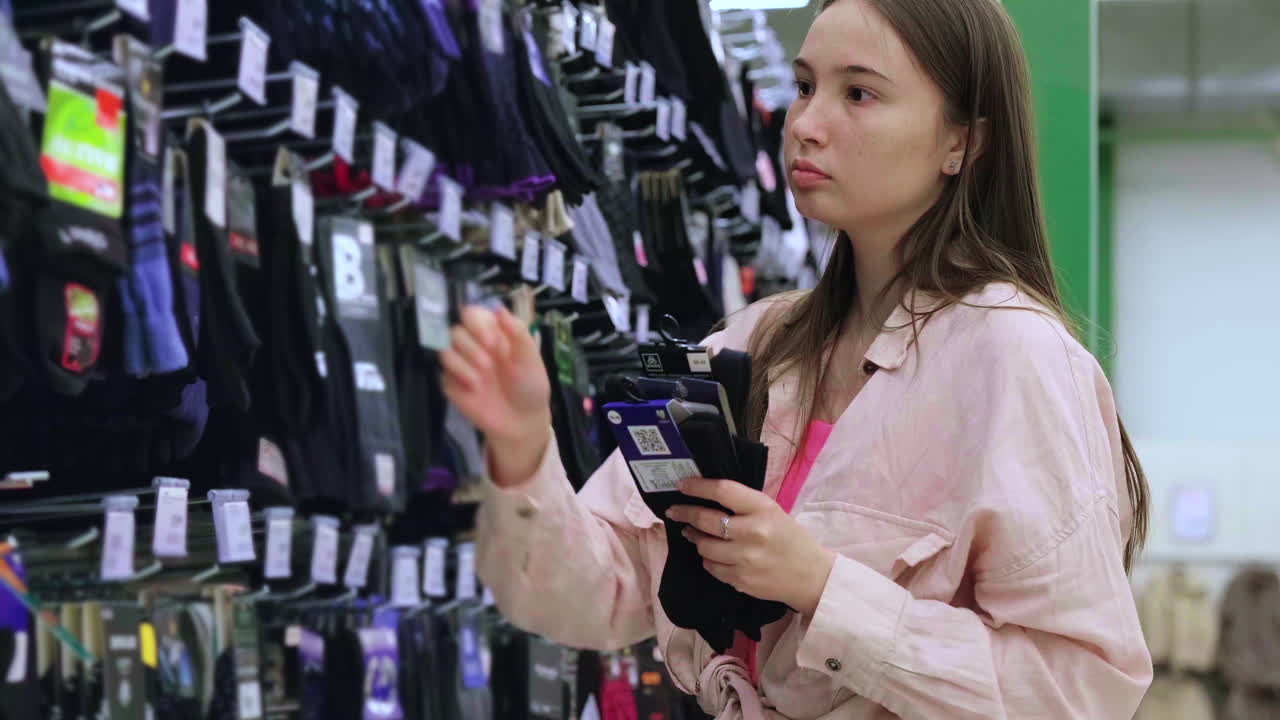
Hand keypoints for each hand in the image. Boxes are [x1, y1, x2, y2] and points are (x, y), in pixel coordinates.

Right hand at [440, 305, 552, 485]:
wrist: (522, 421)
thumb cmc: (529, 385)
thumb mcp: (530, 358)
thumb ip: (517, 331)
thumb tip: (498, 307)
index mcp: (492, 333)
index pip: (471, 314)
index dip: (476, 324)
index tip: (492, 342)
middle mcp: (473, 345)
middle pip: (455, 330)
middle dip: (471, 346)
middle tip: (488, 364)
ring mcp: (461, 365)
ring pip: (445, 349)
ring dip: (464, 362)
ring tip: (482, 378)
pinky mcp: (452, 384)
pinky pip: (443, 373)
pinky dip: (459, 378)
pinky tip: (475, 389)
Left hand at [665, 478, 835, 617]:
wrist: (810, 576)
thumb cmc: (790, 538)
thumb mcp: (773, 511)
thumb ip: (743, 504)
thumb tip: (706, 496)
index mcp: (763, 509)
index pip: (723, 491)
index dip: (698, 487)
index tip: (682, 485)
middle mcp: (753, 532)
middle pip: (706, 520)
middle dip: (685, 513)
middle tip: (675, 511)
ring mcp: (745, 559)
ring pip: (703, 546)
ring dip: (695, 539)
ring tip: (694, 534)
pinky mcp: (740, 580)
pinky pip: (711, 567)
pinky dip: (708, 559)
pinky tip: (714, 555)